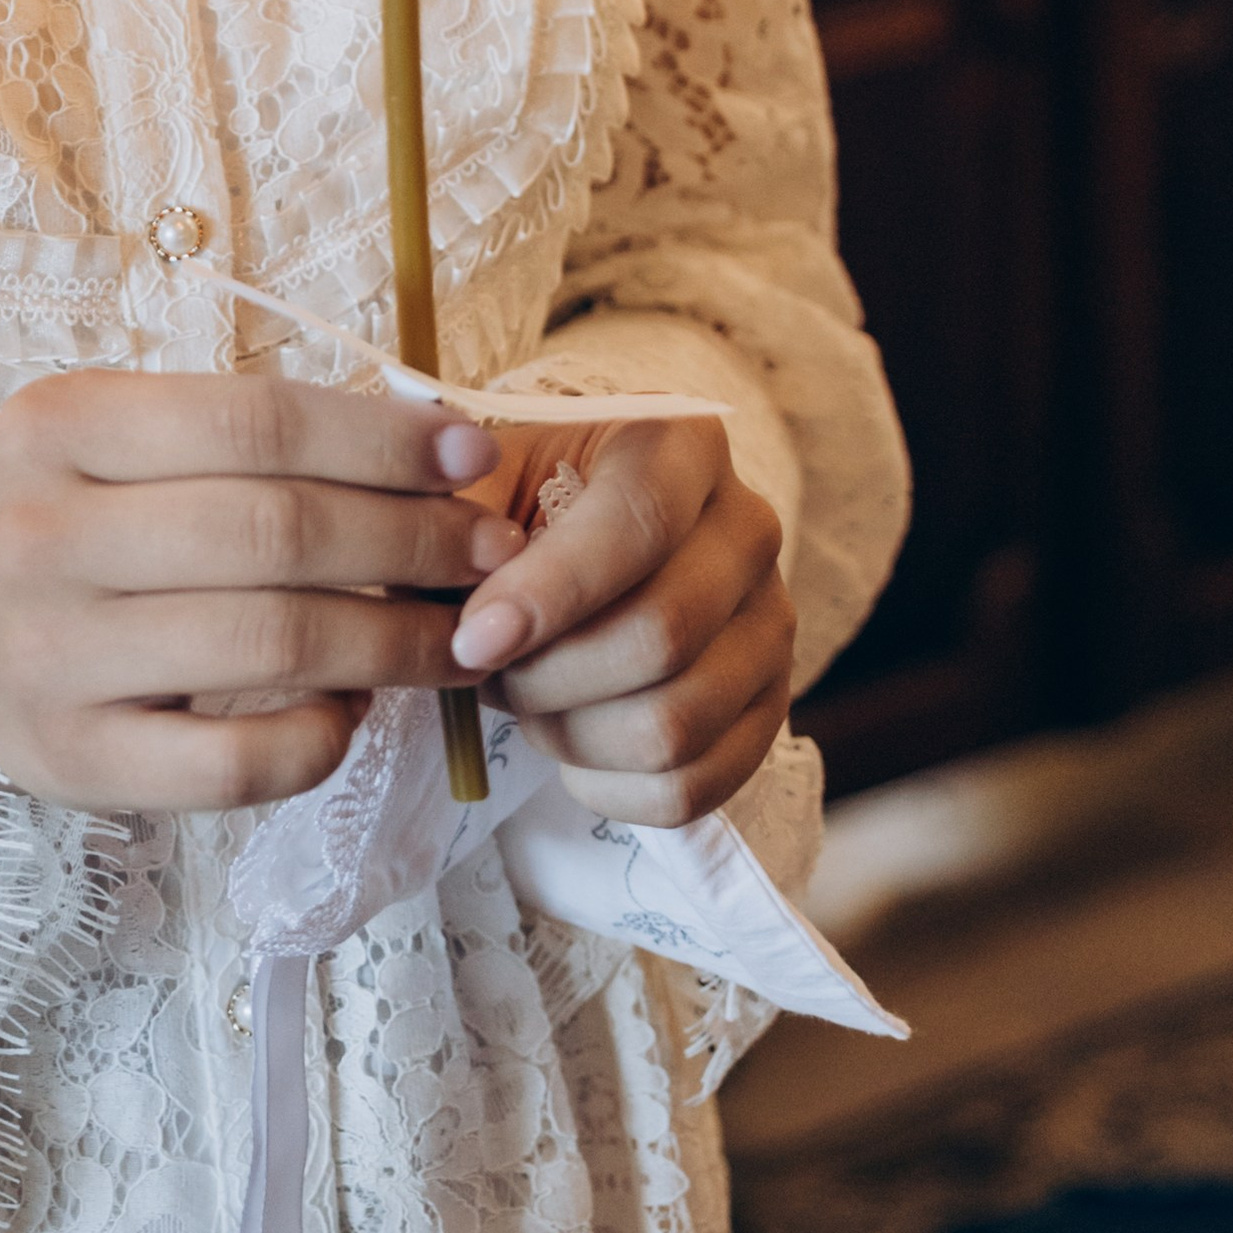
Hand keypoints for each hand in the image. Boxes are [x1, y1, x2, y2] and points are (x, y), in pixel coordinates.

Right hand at [0, 370, 518, 813]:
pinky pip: (235, 762)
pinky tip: (353, 710)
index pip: (255, 422)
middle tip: (491, 552)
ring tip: (456, 633)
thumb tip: (439, 451)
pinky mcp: (69, 760)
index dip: (379, 441)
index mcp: (56, 423)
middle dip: (411, 540)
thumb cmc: (81, 520)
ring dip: (392, 639)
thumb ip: (254, 438)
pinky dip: (322, 736)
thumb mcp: (128, 443)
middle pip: (274, 532)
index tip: (472, 456)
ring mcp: (45, 655)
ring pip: (270, 644)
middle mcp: (37, 534)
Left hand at [445, 415, 792, 825]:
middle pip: (661, 636)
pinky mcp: (769, 708)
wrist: (579, 539)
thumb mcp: (485, 478)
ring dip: (572, 734)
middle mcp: (748, 528)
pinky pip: (693, 787)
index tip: (472, 640)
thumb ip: (463, 515)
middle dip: (548, 676)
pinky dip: (609, 788)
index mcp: (684, 444)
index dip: (551, 593)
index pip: (637, 523)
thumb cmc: (523, 503)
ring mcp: (770, 623)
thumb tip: (466, 585)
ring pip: (676, 725)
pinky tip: (568, 746)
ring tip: (524, 700)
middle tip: (485, 671)